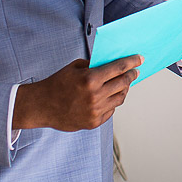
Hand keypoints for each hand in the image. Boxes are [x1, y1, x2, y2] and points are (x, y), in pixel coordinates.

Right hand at [12, 55, 141, 131]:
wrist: (41, 106)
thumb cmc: (57, 84)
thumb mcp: (75, 67)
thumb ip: (94, 66)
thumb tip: (112, 65)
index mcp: (90, 79)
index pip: (118, 68)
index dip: (131, 62)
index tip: (139, 59)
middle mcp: (95, 96)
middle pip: (123, 83)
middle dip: (131, 75)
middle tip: (135, 72)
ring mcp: (95, 111)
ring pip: (120, 98)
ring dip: (124, 89)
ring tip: (124, 83)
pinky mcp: (93, 122)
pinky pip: (111, 110)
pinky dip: (112, 102)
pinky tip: (110, 96)